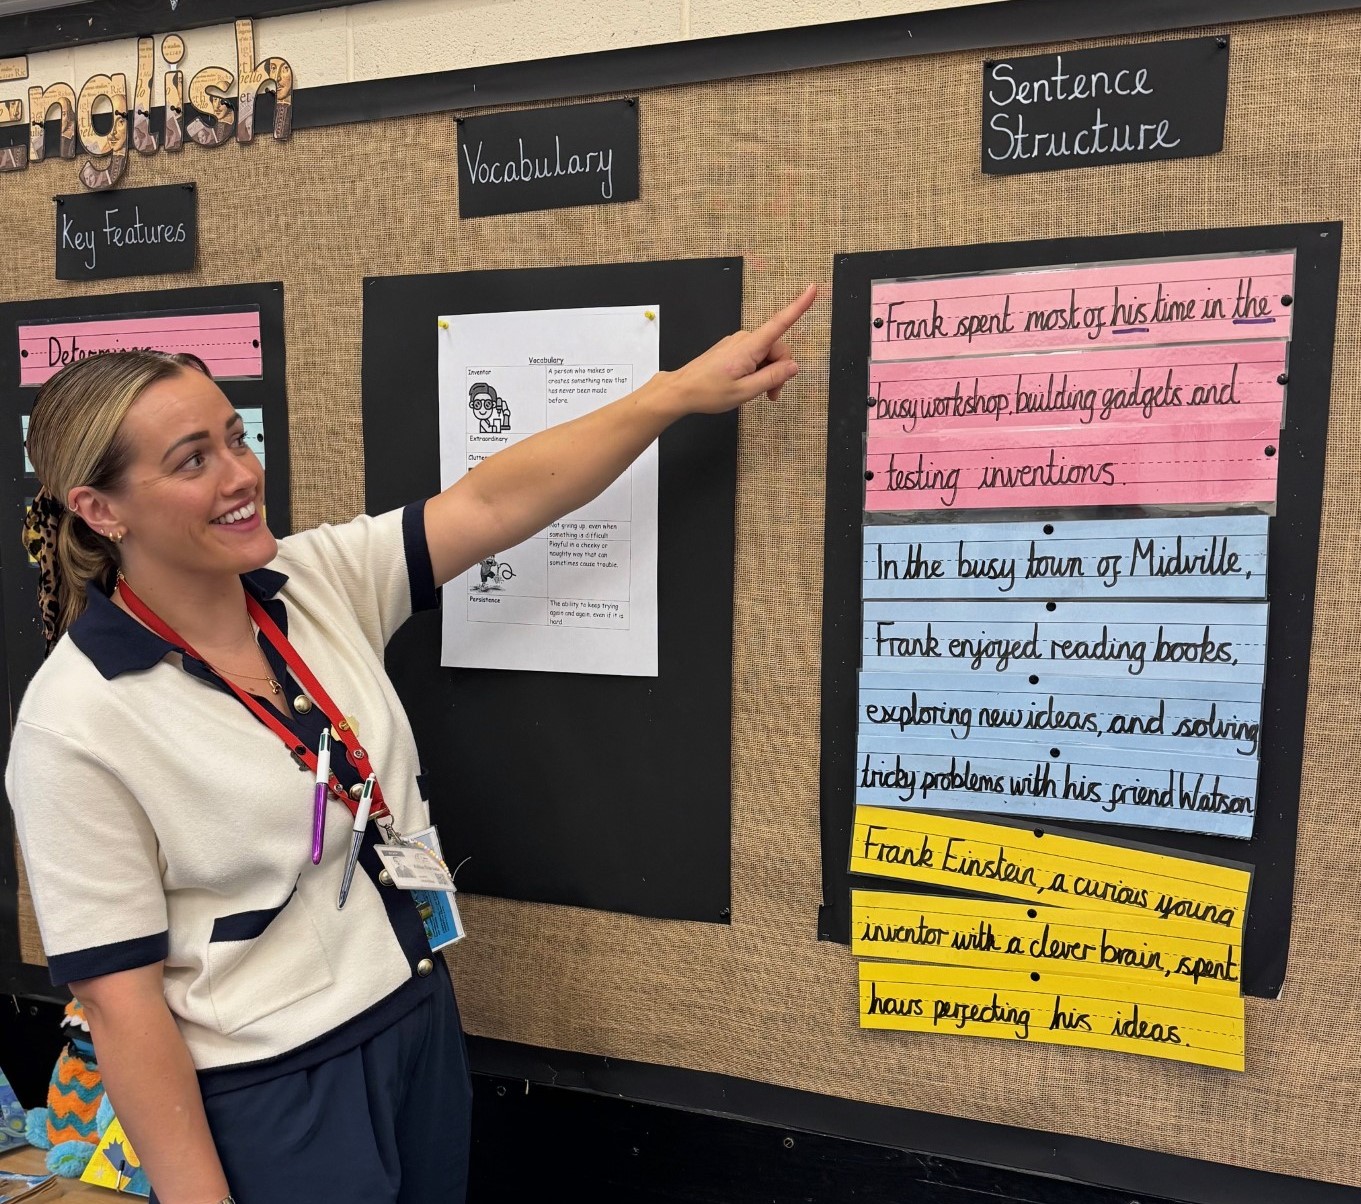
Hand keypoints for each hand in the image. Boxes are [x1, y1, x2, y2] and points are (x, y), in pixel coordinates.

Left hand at [665, 285, 816, 415]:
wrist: (682, 390)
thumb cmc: (708, 392)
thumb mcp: (745, 392)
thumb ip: (772, 378)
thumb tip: (793, 367)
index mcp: (749, 347)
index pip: (780, 323)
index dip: (799, 305)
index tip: (812, 289)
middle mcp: (744, 339)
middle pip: (777, 349)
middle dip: (779, 372)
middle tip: (771, 395)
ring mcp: (737, 342)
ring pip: (766, 354)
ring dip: (768, 373)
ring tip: (756, 392)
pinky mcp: (733, 348)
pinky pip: (755, 356)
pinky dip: (757, 370)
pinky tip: (747, 383)